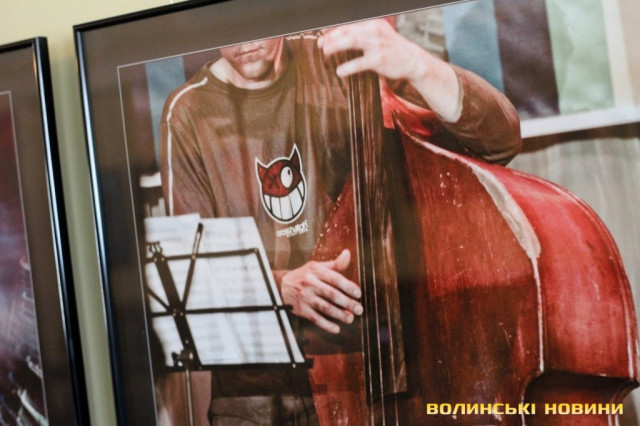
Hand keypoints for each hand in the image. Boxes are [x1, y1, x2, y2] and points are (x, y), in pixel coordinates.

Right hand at [280, 249, 362, 333]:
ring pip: (325, 307)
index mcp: (315, 270)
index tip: (358, 294)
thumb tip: (348, 253)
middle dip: (348, 303)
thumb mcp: (317, 267)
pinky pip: (316, 319)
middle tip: (359, 309)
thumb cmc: (304, 275)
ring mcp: (305, 297)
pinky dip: (327, 325)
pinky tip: (336, 329)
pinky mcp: (301, 309)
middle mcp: (309, 283)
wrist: (281, 286)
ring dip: (340, 315)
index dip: (348, 287)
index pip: (335, 278)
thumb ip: (334, 264)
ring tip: (350, 318)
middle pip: (332, 294)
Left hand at [317, 19, 460, 120]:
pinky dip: (347, 67)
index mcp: (373, 24)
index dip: (333, 29)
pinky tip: (340, 71)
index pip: (349, 24)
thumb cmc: (392, 49)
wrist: (413, 61)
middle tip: (320, 44)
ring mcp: (377, 45)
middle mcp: (375, 31)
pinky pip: (359, 63)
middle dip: (331, 37)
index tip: (322, 35)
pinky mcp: (379, 60)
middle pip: (348, 31)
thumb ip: (362, 35)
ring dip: (335, 46)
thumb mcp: (379, 36)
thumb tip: (340, 37)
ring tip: (325, 52)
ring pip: (351, 42)